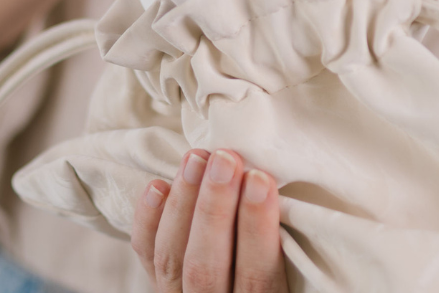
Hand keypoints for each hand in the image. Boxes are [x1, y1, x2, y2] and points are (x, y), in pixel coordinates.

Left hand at [132, 149, 286, 292]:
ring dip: (183, 202)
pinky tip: (158, 186)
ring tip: (197, 158)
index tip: (260, 179)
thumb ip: (282, 248)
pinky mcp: (158, 287)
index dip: (256, 228)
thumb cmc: (268, 277)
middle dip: (214, 207)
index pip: (257, 276)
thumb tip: (273, 188)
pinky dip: (148, 221)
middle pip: (206, 266)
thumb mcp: (291, 278)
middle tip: (225, 159)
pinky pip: (147, 258)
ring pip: (171, 258)